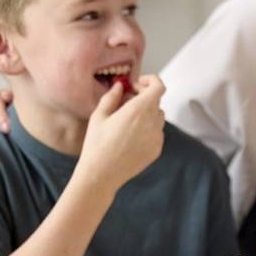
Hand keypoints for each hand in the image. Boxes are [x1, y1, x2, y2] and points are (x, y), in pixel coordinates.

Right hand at [74, 75, 165, 193]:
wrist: (102, 174)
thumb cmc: (97, 144)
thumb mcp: (99, 116)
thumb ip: (112, 97)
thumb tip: (120, 86)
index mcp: (138, 110)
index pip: (159, 86)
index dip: (151, 81)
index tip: (137, 84)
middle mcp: (152, 122)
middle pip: (156, 101)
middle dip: (144, 97)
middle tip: (126, 101)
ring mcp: (157, 137)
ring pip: (158, 117)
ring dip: (147, 113)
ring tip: (127, 119)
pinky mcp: (157, 149)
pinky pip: (157, 132)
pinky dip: (148, 128)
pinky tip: (131, 135)